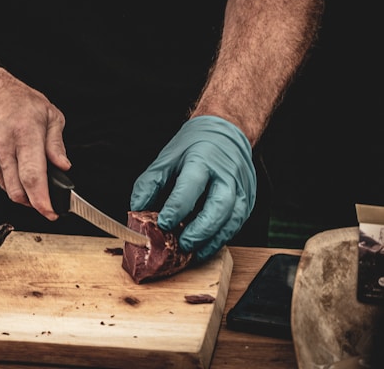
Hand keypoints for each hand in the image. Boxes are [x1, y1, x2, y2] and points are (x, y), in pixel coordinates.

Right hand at [0, 66, 70, 220]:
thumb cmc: (17, 99)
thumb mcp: (49, 113)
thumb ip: (57, 144)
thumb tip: (63, 166)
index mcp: (24, 134)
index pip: (32, 177)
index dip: (42, 201)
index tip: (51, 212)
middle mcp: (2, 146)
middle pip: (17, 191)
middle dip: (33, 202)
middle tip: (45, 200)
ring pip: (7, 188)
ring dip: (21, 189)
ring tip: (29, 171)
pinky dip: (8, 178)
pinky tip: (12, 161)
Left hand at [130, 116, 255, 261]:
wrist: (226, 131)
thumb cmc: (194, 146)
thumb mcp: (167, 158)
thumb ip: (150, 183)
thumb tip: (136, 209)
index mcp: (203, 159)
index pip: (192, 185)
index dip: (177, 207)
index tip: (164, 223)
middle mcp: (227, 174)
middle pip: (220, 205)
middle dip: (201, 229)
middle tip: (183, 244)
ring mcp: (242, 187)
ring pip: (233, 219)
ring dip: (213, 240)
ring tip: (193, 252)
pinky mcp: (247, 200)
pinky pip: (237, 224)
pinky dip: (221, 238)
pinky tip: (205, 246)